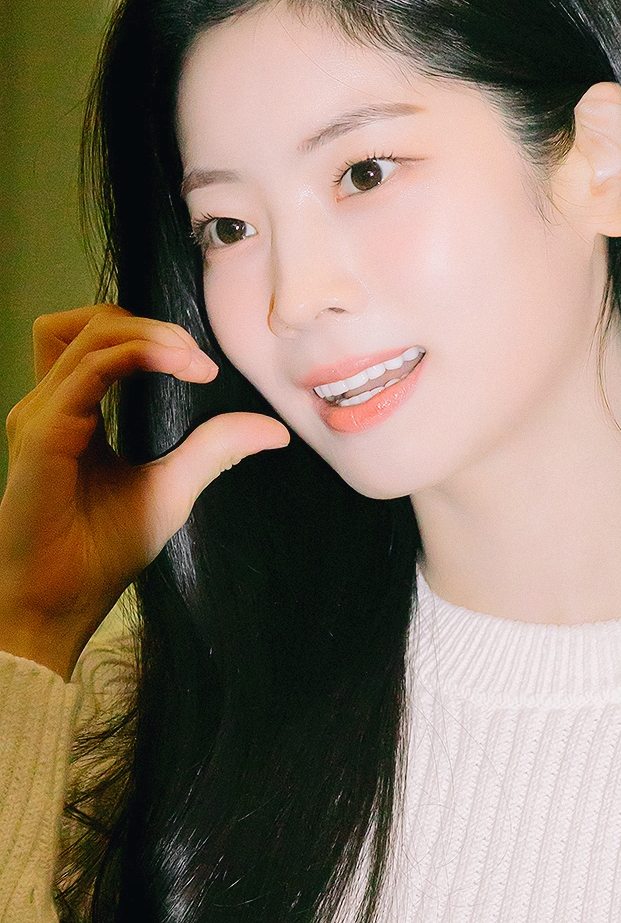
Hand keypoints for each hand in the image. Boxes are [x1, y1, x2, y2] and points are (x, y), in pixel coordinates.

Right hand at [0, 304, 289, 678]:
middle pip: (92, 321)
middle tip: (200, 360)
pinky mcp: (42, 433)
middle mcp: (51, 403)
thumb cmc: (102, 551)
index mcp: (75, 411)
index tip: (206, 369)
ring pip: (90, 332)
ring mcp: (41, 414)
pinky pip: (90, 370)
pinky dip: (138, 355)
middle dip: (153, 324)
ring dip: (150, 333)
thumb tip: (274, 430)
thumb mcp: (172, 488)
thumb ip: (214, 449)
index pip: (100, 338)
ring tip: (191, 360)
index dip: (154, 335)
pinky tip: (177, 367)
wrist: (60, 604)